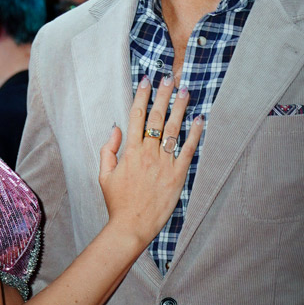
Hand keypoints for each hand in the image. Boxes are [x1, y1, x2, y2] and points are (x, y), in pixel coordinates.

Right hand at [98, 75, 203, 246]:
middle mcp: (148, 153)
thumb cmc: (117, 202)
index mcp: (130, 152)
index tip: (145, 81)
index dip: (141, 97)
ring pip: (173, 130)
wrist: (131, 226)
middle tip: (169, 78)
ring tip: (184, 91)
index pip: (136, 117)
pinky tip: (199, 119)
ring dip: (179, 108)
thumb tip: (115, 128)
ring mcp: (164, 163)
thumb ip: (109, 150)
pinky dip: (194, 134)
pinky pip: (188, 150)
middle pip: (156, 118)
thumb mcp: (104, 175)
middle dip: (162, 96)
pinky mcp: (177, 175)